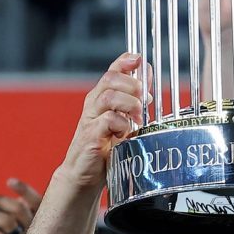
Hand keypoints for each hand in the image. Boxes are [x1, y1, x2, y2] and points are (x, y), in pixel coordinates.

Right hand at [57, 54, 146, 190]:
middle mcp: (94, 104)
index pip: (112, 71)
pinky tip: (125, 133)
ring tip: (137, 119)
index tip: (140, 59)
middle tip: (144, 101)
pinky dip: (121, 124)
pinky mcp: (90, 136)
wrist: (85, 174)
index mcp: (101, 98)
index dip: (125, 61)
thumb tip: (148, 85)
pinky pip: (107, 120)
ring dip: (129, 104)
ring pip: (109, 97)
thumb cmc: (104, 148)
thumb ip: (133, 103)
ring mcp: (90, 119)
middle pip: (110, 79)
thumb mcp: (122, 121)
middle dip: (132, 85)